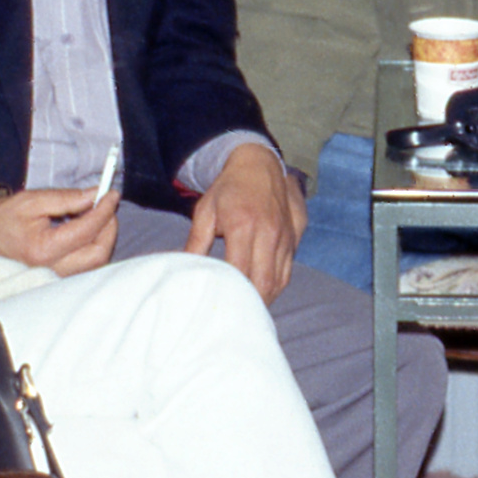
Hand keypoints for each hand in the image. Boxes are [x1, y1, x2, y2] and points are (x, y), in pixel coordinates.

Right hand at [0, 188, 119, 277]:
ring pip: (96, 261)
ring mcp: (56, 277)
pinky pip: (87, 263)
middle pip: (98, 253)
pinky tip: (85, 225)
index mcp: (42, 250)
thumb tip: (95, 195)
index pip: (86, 231)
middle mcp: (51, 270)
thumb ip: (66, 198)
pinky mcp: (59, 277)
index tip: (110, 193)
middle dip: (109, 226)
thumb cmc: (3, 218)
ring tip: (93, 212)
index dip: (104, 210)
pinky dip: (93, 243)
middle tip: (105, 204)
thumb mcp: (32, 200)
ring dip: (102, 235)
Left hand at [188, 144, 306, 301]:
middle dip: (249, 302)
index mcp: (243, 225)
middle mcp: (269, 232)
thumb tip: (183, 269)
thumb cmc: (228, 189)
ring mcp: (285, 236)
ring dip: (264, 297)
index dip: (230, 292)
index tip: (217, 304)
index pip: (239, 271)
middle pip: (263, 282)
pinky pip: (288, 270)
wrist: (259, 164)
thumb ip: (196, 243)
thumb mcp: (205, 211)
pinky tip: (262, 290)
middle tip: (233, 313)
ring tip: (247, 307)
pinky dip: (275, 285)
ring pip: (279, 280)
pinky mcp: (295, 237)